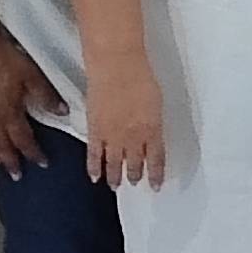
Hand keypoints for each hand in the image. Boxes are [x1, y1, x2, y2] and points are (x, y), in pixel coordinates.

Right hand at [0, 33, 60, 175]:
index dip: (34, 153)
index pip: (24, 140)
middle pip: (2, 145)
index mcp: (9, 114)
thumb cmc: (4, 58)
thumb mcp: (32, 76)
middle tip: (16, 175)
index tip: (42, 163)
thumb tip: (62, 111)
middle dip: (11, 161)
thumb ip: (47, 96)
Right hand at [80, 66, 166, 188]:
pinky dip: (94, 167)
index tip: (155, 184)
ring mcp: (113, 136)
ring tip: (115, 186)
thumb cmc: (139, 75)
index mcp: (153, 130)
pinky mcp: (95, 130)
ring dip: (115, 177)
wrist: (117, 66)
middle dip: (134, 175)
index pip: (156, 159)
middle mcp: (133, 138)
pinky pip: (94, 155)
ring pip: (114, 164)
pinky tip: (95, 176)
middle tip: (134, 182)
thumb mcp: (157, 101)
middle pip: (134, 163)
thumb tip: (151, 130)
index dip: (155, 174)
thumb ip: (153, 120)